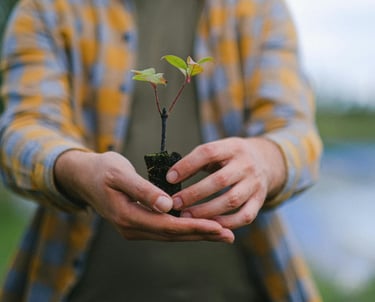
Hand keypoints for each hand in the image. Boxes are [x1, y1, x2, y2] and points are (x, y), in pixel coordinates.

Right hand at [54, 150, 233, 242]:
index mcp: (127, 215)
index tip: (217, 226)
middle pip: (173, 234)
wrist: (83, 176)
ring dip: (196, 234)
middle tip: (228, 235)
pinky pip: (165, 229)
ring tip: (221, 233)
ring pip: (170, 234)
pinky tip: (199, 226)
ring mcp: (134, 227)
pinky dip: (184, 228)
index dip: (194, 226)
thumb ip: (143, 189)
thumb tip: (167, 206)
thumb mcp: (119, 173)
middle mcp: (131, 227)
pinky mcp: (138, 223)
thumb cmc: (101, 170)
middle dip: (201, 234)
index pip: (167, 225)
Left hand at [166, 137, 286, 229]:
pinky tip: (209, 225)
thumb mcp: (218, 150)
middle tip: (175, 203)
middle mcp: (246, 165)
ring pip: (231, 200)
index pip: (208, 153)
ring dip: (206, 211)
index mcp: (232, 147)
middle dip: (195, 193)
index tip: (169, 178)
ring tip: (186, 216)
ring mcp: (255, 184)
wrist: (265, 161)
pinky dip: (227, 223)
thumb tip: (171, 177)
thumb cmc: (230, 158)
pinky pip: (245, 216)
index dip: (187, 165)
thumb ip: (197, 160)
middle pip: (220, 180)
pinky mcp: (260, 200)